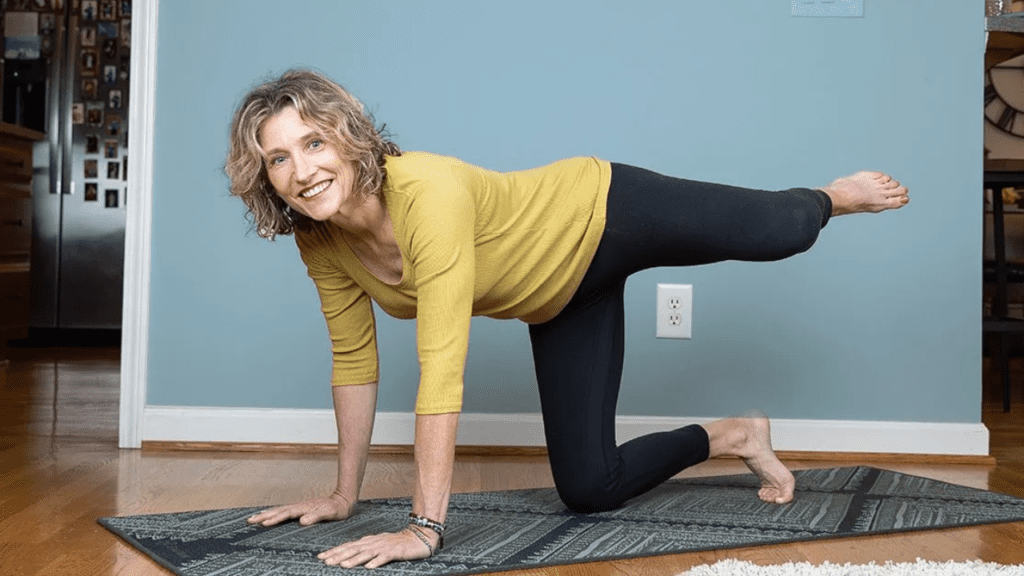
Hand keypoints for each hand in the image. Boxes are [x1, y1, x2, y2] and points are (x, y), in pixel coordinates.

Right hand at [247, 493, 352, 526]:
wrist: (343, 500)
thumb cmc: (338, 509)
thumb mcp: (330, 514)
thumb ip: (316, 516)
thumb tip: (302, 521)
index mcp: (305, 508)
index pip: (287, 514)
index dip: (275, 518)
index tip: (264, 523)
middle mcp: (300, 506)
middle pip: (279, 511)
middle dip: (264, 516)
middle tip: (250, 520)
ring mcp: (300, 507)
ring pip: (280, 510)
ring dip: (266, 514)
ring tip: (253, 518)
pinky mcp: (301, 509)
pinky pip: (284, 511)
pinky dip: (274, 513)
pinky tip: (269, 515)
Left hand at [318, 528, 434, 568]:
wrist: (419, 536)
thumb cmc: (398, 542)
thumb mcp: (379, 544)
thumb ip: (366, 548)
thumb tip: (351, 553)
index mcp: (369, 541)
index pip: (348, 546)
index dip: (335, 551)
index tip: (321, 557)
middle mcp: (374, 543)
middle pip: (353, 549)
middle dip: (339, 556)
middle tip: (326, 562)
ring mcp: (384, 547)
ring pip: (366, 554)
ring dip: (354, 559)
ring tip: (343, 566)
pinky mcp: (395, 551)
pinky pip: (384, 558)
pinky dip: (376, 562)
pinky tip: (369, 567)